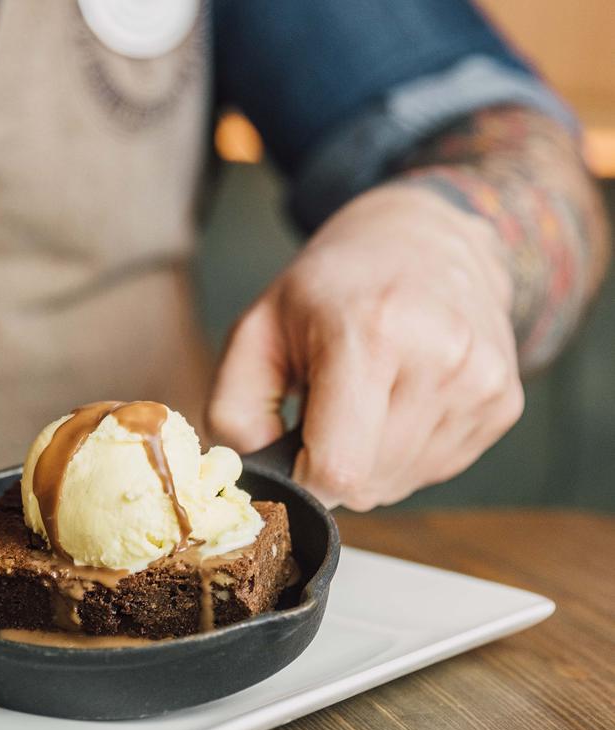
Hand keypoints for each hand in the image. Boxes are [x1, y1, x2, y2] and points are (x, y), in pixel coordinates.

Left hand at [206, 183, 524, 509]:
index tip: (292, 455)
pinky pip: (435, 469)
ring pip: (401, 483)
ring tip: (364, 399)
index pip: (338, 469)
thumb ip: (234, 413)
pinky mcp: (503, 402)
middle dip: (333, 466)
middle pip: (369, 484)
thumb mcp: (255, 331)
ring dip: (370, 461)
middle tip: (326, 411)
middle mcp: (439, 358)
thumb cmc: (328, 288)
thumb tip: (258, 478)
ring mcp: (482, 382)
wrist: (422, 238)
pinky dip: (405, 452)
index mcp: (370, 334)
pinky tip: (398, 401)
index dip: (303, 481)